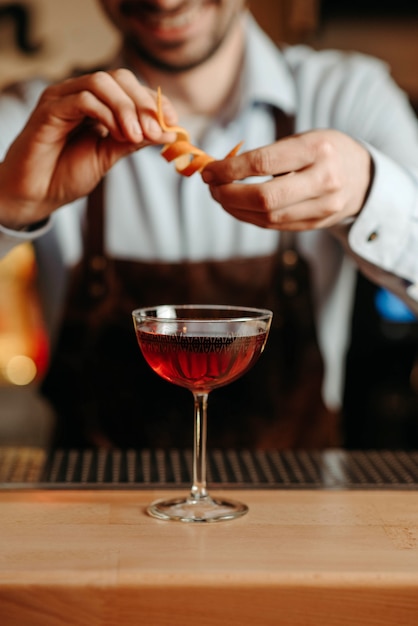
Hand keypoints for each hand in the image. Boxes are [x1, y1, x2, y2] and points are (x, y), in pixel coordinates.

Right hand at [0, 70, 176, 228]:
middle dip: (144, 103)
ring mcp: (63, 98)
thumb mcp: (108, 156)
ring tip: (138, 136)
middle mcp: (79, 94)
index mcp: (96, 105)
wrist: (36, 195)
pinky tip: (118, 134)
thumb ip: (133, 141)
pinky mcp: (49, 109)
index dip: (155, 102)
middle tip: (157, 131)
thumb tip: (168, 132)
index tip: (175, 122)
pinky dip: (106, 113)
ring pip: (102, 82)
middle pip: (119, 77)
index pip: (131, 88)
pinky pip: (83, 99)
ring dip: (127, 108)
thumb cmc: (66, 175)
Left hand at [201, 129, 371, 229]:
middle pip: (265, 198)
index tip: (209, 171)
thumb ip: (267, 154)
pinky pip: (275, 226)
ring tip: (220, 197)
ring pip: (268, 218)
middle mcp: (323, 180)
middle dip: (229, 195)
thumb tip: (220, 170)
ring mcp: (323, 207)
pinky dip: (250, 218)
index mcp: (317, 149)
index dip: (229, 170)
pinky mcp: (317, 225)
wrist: (363, 176)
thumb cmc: (324, 151)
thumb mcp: (303, 139)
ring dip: (236, 210)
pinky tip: (237, 208)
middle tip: (212, 187)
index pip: (263, 163)